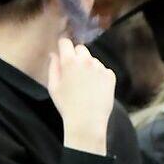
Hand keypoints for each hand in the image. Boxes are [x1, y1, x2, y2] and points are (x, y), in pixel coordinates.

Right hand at [47, 39, 115, 155]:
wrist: (87, 121)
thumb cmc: (67, 105)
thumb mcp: (53, 86)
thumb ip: (53, 66)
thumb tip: (54, 54)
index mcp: (69, 61)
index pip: (66, 42)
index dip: (63, 47)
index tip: (63, 52)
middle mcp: (86, 61)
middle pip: (81, 49)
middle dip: (76, 56)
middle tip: (74, 71)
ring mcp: (100, 68)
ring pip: (93, 60)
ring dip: (89, 66)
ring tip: (86, 84)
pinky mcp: (110, 76)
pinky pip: (104, 70)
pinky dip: (100, 75)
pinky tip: (95, 88)